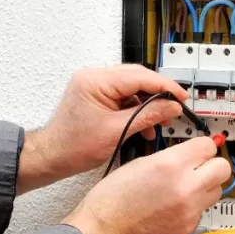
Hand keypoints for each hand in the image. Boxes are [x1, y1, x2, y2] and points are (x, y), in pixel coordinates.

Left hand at [19, 64, 187, 191]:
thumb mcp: (117, 132)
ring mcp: (94, 86)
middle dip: (158, 94)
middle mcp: (93, 78)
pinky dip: (137, 109)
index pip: (139, 76)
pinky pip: (123, 97)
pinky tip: (144, 125)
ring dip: (148, 104)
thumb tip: (171, 107)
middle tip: (175, 107)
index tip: (181, 97)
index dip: (164, 86)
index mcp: (95, 81)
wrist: (53, 157)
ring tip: (160, 121)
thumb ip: (147, 116)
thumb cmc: (73, 147)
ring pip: (132, 88)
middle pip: (137, 78)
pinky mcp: (97, 96)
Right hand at [63, 137, 230, 233]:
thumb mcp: (139, 164)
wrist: (105, 231)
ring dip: (205, 186)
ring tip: (186, 188)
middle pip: (223, 168)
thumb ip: (169, 157)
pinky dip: (192, 206)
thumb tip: (187, 155)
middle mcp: (186, 187)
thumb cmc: (112, 200)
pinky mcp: (188, 228)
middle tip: (201, 167)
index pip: (208, 145)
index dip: (203, 146)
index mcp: (171, 165)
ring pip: (217, 191)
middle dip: (212, 165)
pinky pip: (202, 210)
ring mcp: (189, 210)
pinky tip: (175, 205)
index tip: (200, 149)